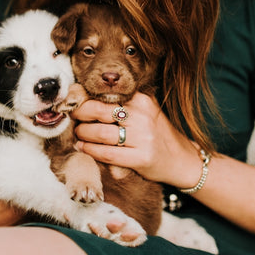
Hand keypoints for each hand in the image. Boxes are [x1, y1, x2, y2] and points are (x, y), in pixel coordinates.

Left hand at [71, 92, 204, 187]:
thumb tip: (85, 99)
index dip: (84, 99)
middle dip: (80, 115)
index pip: (105, 95)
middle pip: (99, 110)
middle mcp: (142, 115)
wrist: (181, 159)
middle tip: (73, 119)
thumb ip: (123, 105)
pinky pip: (107, 154)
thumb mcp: (144, 112)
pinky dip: (91, 151)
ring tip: (78, 135)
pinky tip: (84, 148)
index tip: (73, 103)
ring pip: (100, 133)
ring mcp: (143, 137)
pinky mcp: (142, 158)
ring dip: (83, 134)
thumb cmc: (156, 134)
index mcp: (141, 100)